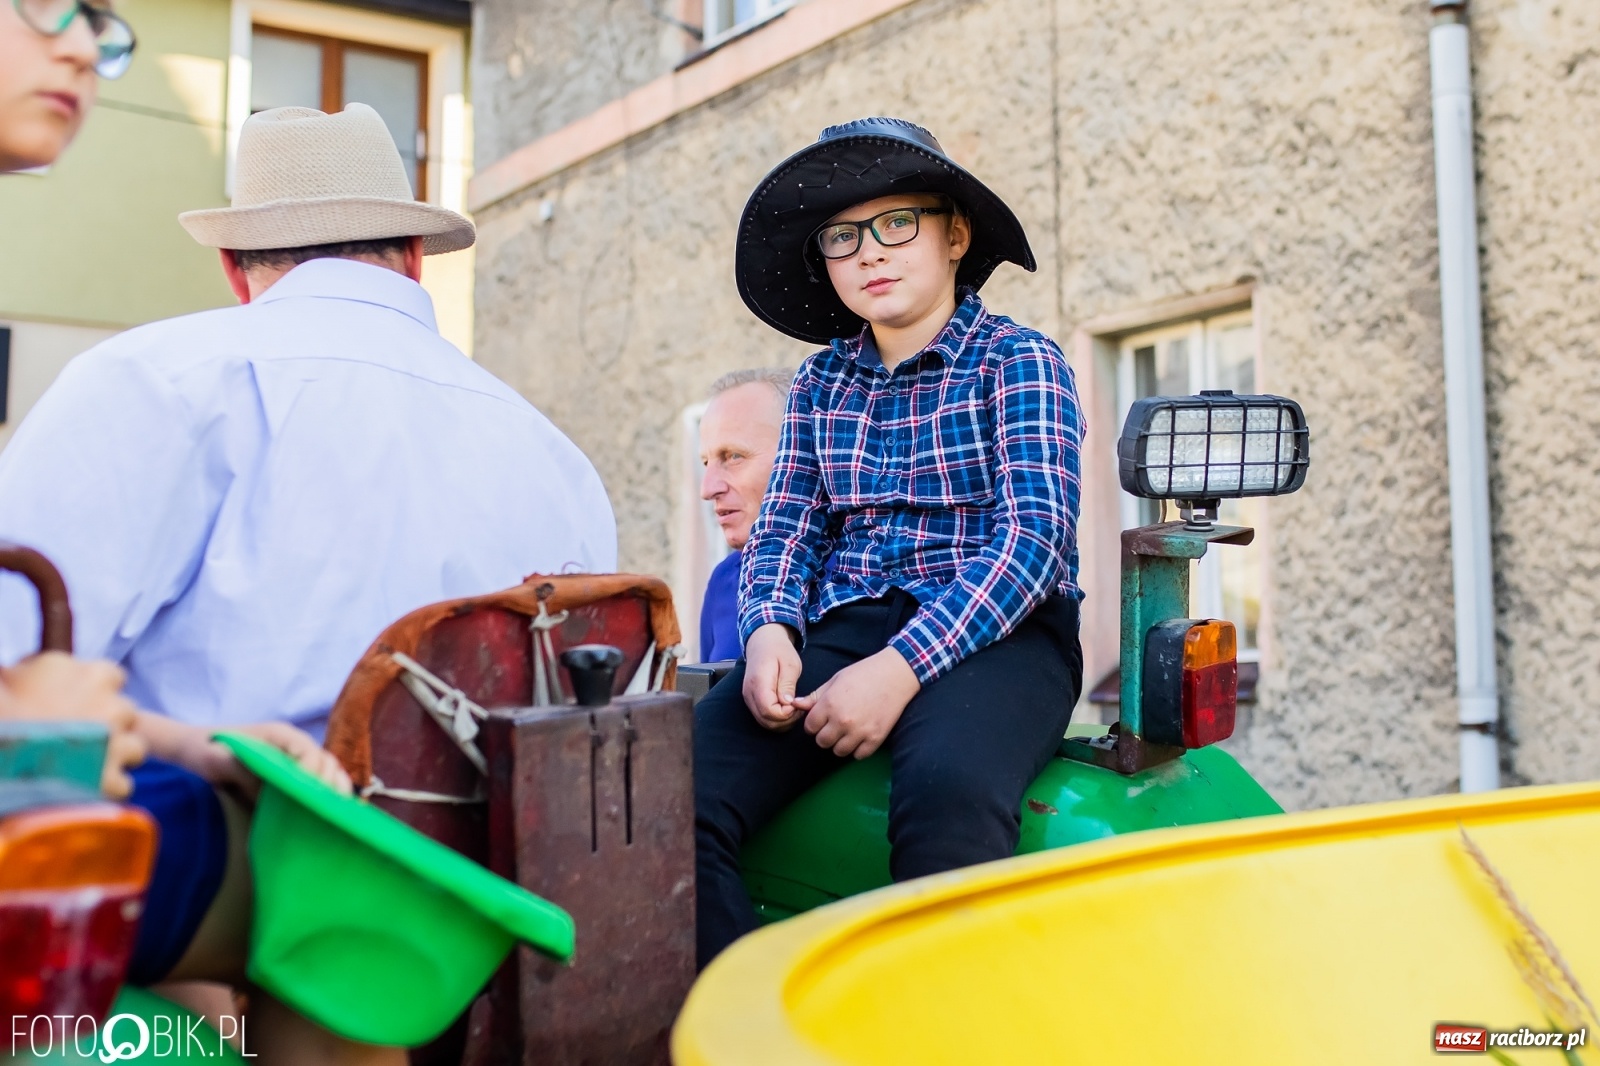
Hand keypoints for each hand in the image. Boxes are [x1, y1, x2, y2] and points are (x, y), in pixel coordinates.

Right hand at [0, 652, 146, 798]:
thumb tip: (28, 668)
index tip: (77, 701)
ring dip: (114, 755)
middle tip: (76, 735)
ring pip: (133, 747)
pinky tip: (83, 788)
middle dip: (106, 723)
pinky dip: (107, 787)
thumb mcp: (6, 681)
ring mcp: (117, 742)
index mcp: (91, 674)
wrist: (0, 761)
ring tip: (83, 763)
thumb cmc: (1, 717)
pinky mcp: (113, 778)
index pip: (111, 675)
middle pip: (124, 711)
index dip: (95, 690)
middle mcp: (113, 704)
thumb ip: (28, 671)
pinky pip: (122, 783)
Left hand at [166, 719, 352, 797]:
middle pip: (325, 762)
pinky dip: (327, 797)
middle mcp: (294, 745)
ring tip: (340, 813)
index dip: (312, 771)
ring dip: (335, 791)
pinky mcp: (294, 775)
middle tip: (331, 809)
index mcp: (279, 735)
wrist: (196, 749)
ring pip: (328, 772)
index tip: (310, 794)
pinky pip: (318, 784)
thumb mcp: (216, 759)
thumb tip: (266, 787)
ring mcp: (296, 760)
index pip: (306, 750)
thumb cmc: (206, 749)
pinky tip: (332, 814)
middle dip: (331, 784)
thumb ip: (240, 769)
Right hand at [742, 623, 803, 729]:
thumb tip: (787, 704)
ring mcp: (748, 698)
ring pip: (764, 722)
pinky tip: (787, 708)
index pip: (769, 711)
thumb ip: (788, 685)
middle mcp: (749, 693)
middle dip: (786, 720)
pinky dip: (776, 719)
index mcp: (758, 683)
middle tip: (799, 708)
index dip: (786, 714)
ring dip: (782, 721)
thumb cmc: (779, 650)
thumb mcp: (790, 664)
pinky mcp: (751, 700)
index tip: (797, 704)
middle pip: (766, 721)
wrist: (763, 642)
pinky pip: (763, 717)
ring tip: (794, 708)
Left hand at [792, 647, 919, 758]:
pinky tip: (860, 737)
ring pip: (839, 751)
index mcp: (830, 704)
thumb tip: (795, 704)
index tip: (821, 719)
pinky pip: (859, 755)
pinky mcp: (876, 739)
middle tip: (834, 725)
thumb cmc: (864, 673)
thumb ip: (815, 696)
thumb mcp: (835, 680)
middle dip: (825, 734)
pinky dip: (858, 749)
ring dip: (840, 744)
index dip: (814, 723)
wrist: (895, 675)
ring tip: (847, 732)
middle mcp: (842, 721)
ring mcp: (860, 732)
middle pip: (822, 742)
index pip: (810, 727)